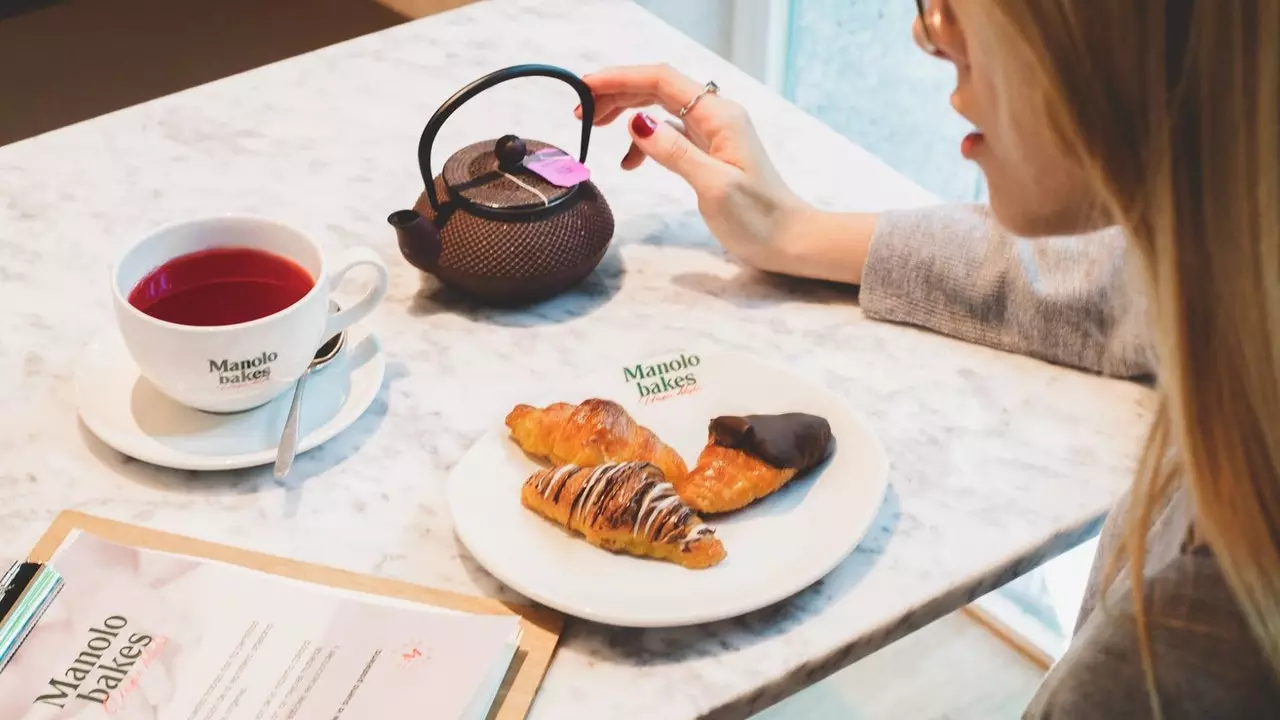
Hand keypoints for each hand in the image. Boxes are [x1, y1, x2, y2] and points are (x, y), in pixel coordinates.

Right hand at [578, 64, 876, 283]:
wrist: (789, 240)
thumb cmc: (758, 218)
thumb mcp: (713, 186)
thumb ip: (674, 153)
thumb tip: (636, 122)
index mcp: (718, 115)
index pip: (661, 80)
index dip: (620, 78)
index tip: (585, 87)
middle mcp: (716, 116)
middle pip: (657, 88)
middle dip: (617, 93)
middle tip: (580, 111)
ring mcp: (713, 133)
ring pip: (660, 108)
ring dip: (626, 112)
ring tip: (594, 128)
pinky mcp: (709, 152)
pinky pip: (669, 134)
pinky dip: (644, 142)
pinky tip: (629, 163)